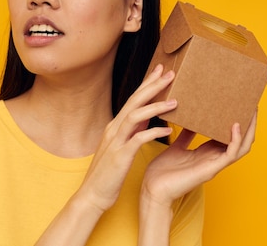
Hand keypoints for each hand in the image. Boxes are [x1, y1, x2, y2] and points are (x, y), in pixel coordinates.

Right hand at [76, 64, 177, 212]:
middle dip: (152, 86)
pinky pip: (138, 139)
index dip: (146, 84)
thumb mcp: (120, 147)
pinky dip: (153, 132)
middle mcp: (114, 129)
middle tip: (170, 73)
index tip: (160, 71)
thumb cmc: (108, 173)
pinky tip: (167, 130)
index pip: (133, 100)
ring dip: (155, 106)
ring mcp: (116, 142)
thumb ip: (132, 131)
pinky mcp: (120, 156)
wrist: (92, 195)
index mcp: (115, 126)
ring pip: (135, 116)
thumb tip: (147, 118)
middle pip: (134, 101)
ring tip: (174, 101)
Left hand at [141, 109, 256, 206]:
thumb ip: (185, 136)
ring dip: (249, 130)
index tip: (240, 105)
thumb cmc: (162, 171)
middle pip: (241, 141)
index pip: (229, 137)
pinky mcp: (210, 169)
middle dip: (250, 124)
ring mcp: (214, 164)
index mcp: (208, 153)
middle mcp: (214, 159)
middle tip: (252, 106)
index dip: (238, 122)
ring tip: (252, 113)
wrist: (153, 189)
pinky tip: (235, 125)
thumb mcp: (177, 147)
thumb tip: (189, 120)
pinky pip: (230, 154)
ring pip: (242, 148)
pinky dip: (236, 139)